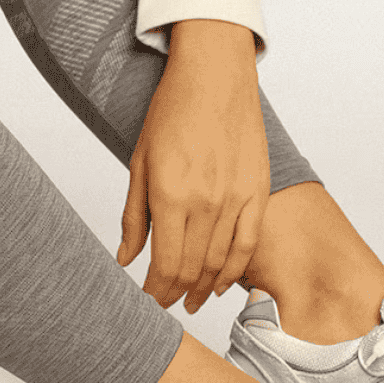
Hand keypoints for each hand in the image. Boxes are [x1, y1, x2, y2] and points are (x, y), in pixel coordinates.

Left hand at [116, 21, 269, 313]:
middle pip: (191, 269)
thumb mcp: (140, 162)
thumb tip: (126, 260)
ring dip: (203, 288)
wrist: (214, 76)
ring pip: (219, 262)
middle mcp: (205, 201)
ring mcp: (236, 198)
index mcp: (170, 194)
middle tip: (165, 306)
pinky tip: (221, 283)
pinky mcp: (258, 191)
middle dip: (175, 294)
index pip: (165, 264)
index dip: (156, 292)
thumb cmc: (172, 112)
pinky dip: (234, 270)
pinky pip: (248, 243)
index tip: (148, 301)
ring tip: (191, 301)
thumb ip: (134, 216)